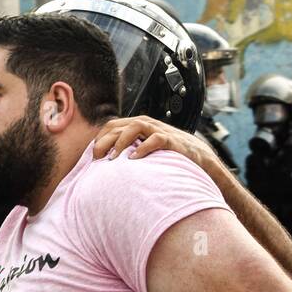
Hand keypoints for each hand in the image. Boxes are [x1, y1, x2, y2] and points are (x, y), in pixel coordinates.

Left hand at [91, 115, 222, 171]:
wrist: (198, 158)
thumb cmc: (166, 156)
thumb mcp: (143, 151)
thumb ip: (127, 152)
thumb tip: (104, 166)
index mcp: (137, 127)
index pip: (112, 125)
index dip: (100, 138)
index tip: (93, 156)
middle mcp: (147, 125)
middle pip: (119, 125)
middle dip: (105, 141)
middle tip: (97, 159)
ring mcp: (159, 131)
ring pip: (135, 126)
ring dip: (121, 142)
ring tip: (113, 159)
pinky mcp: (172, 140)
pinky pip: (156, 139)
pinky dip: (143, 148)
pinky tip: (134, 160)